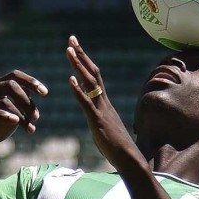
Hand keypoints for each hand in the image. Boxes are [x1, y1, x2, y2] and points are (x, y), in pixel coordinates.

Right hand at [0, 70, 47, 156]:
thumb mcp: (15, 115)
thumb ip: (23, 105)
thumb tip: (36, 97)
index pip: (14, 76)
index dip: (30, 81)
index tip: (45, 93)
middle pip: (11, 86)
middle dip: (27, 101)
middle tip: (36, 117)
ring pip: (4, 102)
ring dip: (21, 116)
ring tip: (30, 128)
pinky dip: (4, 116)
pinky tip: (15, 122)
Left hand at [66, 36, 144, 171]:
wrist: (129, 159)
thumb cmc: (118, 148)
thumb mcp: (105, 128)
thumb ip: (99, 118)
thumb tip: (95, 116)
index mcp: (104, 103)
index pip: (94, 78)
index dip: (84, 62)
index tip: (76, 48)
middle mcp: (104, 102)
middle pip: (92, 73)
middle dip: (81, 55)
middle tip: (71, 39)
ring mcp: (101, 110)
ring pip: (90, 83)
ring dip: (78, 66)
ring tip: (68, 51)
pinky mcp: (97, 121)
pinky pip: (87, 103)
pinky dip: (78, 91)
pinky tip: (70, 81)